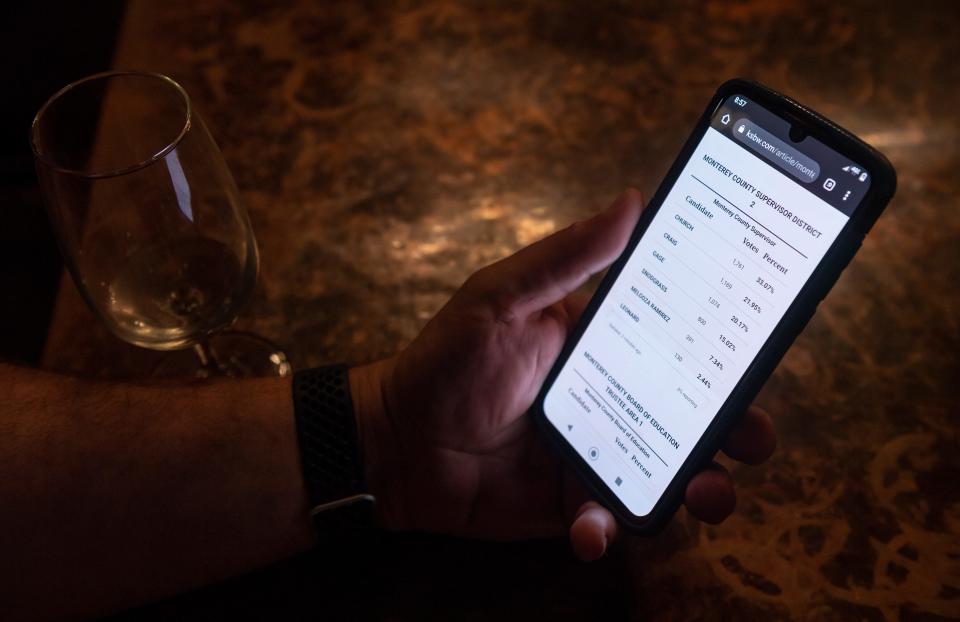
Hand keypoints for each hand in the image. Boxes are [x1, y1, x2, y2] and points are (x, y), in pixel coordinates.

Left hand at [351, 189, 775, 559]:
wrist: (397, 444)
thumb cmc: (445, 360)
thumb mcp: (500, 298)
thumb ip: (564, 259)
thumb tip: (630, 200)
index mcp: (602, 347)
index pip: (679, 343)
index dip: (725, 349)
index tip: (761, 351)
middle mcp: (610, 400)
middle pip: (691, 414)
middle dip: (734, 429)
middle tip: (754, 439)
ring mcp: (594, 454)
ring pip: (667, 472)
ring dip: (700, 487)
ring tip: (706, 494)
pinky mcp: (569, 502)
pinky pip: (607, 519)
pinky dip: (606, 528)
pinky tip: (589, 528)